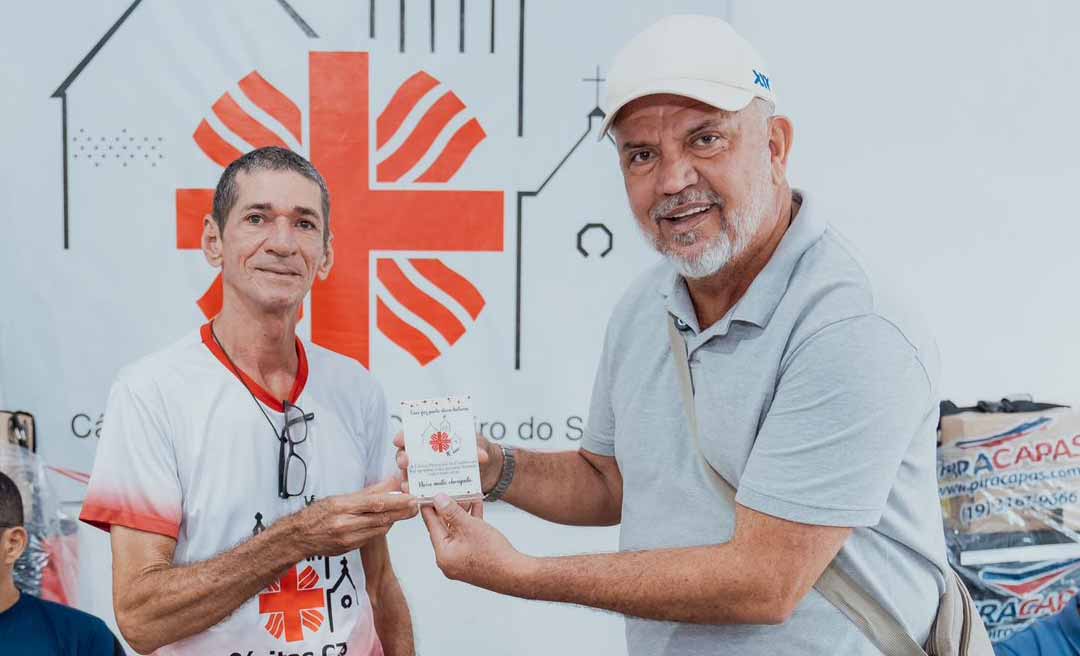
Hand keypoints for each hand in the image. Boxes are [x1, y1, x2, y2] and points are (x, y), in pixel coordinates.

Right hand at [288, 477, 417, 556]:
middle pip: (380, 518)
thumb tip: (389, 483)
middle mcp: (345, 524)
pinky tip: (385, 522)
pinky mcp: (349, 548)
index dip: (396, 502)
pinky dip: (380, 528)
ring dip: (393, 520)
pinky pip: (371, 537)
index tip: (411, 498)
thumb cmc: (317, 514)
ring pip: (379, 528)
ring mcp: (348, 539)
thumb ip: (367, 492)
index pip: (375, 503)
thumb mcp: (339, 498)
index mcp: (342, 507)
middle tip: (416, 506)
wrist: (298, 537)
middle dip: (401, 512)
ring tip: (405, 511)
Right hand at [393, 432, 500, 494]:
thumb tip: (481, 455)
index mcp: (430, 440)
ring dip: (406, 480)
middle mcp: (423, 456)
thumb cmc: (475, 451)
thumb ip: (477, 449)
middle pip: (405, 456)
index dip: (403, 437)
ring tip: (408, 484)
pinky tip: (416, 497)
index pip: (410, 436)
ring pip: (409, 476)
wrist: (486, 469)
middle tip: (406, 461)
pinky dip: (417, 495)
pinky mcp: (432, 488)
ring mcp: (426, 473)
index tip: (400, 439)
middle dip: (403, 458)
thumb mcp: (477, 445)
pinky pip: (421, 492)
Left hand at [421, 494, 530, 591]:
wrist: (515, 574)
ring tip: (464, 495)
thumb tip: (438, 500)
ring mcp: (461, 560)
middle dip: (448, 508)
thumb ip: (452, 512)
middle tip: (447, 491)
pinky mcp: (472, 559)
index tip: (427, 494)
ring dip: (461, 513)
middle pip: (444, 528)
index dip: (429, 507)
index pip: (431, 525)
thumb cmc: (493, 556)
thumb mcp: (469, 527)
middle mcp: (449, 559)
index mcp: (443, 554)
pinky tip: (476, 507)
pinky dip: (470, 523)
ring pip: (457, 531)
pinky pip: (467, 537)